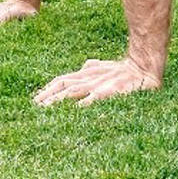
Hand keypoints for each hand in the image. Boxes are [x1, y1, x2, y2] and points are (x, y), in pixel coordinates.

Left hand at [33, 56, 160, 106]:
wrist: (144, 68)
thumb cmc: (125, 70)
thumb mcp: (106, 67)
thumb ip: (94, 66)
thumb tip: (84, 66)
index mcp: (87, 73)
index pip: (62, 80)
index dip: (48, 88)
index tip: (36, 98)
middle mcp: (89, 78)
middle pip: (63, 86)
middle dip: (47, 96)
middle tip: (33, 107)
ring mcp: (97, 85)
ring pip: (72, 93)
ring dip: (56, 102)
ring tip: (44, 110)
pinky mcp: (107, 93)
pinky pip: (90, 100)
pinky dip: (80, 106)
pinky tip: (70, 112)